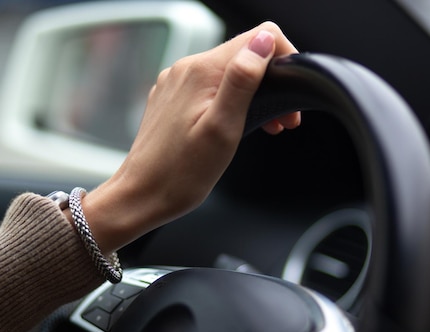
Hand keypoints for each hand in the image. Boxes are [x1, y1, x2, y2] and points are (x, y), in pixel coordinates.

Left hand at [80, 22, 298, 252]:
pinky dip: (229, 103)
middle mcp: (185, 69)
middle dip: (270, 83)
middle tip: (282, 122)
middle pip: (244, 55)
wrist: (141, 196)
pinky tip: (233, 129)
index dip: (283, 60)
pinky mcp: (172, 99)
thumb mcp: (222, 128)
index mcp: (201, 72)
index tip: (287, 95)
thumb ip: (242, 80)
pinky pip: (209, 88)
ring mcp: (176, 83)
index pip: (258, 37)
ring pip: (227, 73)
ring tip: (265, 128)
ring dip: (252, 95)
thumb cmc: (180, 174)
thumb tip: (263, 42)